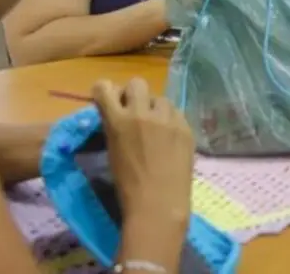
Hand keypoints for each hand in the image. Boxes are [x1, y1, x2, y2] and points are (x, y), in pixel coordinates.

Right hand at [92, 78, 193, 226]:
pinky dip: (171, 122)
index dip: (105, 91)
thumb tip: (118, 115)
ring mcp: (167, 119)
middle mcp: (142, 113)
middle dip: (134, 95)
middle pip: (137, 83)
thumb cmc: (128, 186)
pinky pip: (177, 113)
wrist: (158, 205)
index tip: (109, 99)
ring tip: (157, 128)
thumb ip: (115, 127)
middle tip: (136, 112)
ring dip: (155, 109)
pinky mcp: (186, 127)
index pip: (104, 87)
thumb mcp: (113, 151)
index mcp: (118, 121)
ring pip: (160, 98)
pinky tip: (171, 140)